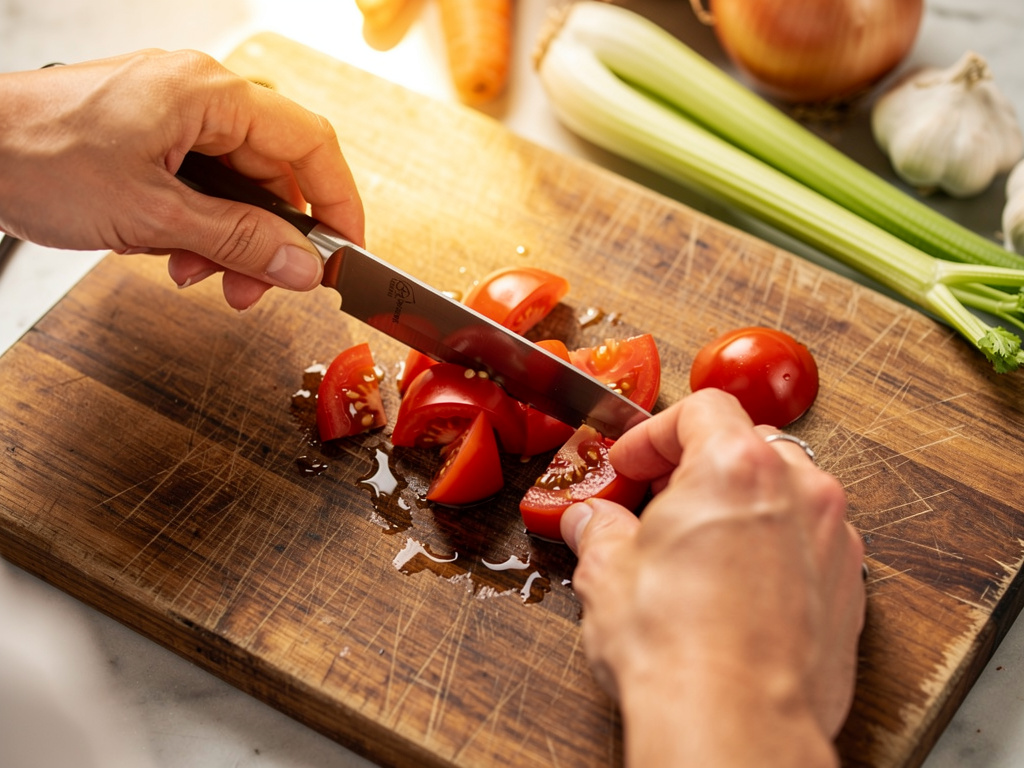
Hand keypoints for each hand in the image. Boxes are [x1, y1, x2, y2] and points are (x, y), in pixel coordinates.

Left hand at [0, 50, 363, 309]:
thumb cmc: (36, 157)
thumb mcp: (153, 215)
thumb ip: (240, 241)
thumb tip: (302, 265)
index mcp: (209, 94)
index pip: (310, 144)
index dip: (338, 201)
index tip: (346, 251)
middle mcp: (198, 96)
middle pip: (274, 174)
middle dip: (269, 239)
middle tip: (258, 287)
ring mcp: (173, 115)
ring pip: (238, 187)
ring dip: (230, 241)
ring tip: (200, 276)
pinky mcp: (151, 137)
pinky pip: (201, 185)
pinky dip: (198, 227)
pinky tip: (174, 255)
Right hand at [560, 389, 864, 767]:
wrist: (735, 723)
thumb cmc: (678, 647)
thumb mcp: (607, 573)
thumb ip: (600, 531)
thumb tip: (591, 522)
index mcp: (736, 466)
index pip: (701, 410)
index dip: (655, 433)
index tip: (632, 463)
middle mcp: (798, 490)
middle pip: (750, 443)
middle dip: (700, 465)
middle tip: (660, 498)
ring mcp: (832, 539)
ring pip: (787, 491)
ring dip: (743, 504)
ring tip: (699, 544)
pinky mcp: (850, 588)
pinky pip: (810, 542)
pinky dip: (775, 546)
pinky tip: (737, 586)